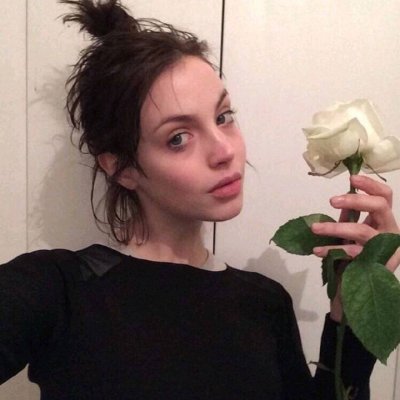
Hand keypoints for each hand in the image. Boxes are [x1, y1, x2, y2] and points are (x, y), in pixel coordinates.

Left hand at [310, 175, 399, 320]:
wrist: (357, 295)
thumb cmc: (355, 260)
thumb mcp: (352, 235)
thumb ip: (351, 218)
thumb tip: (341, 200)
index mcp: (384, 222)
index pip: (385, 196)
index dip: (370, 185)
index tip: (352, 178)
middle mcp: (390, 233)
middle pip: (380, 206)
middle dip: (355, 199)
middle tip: (331, 200)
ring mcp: (384, 249)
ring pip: (362, 230)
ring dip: (334, 228)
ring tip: (314, 229)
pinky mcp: (374, 265)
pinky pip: (351, 253)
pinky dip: (332, 250)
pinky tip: (318, 251)